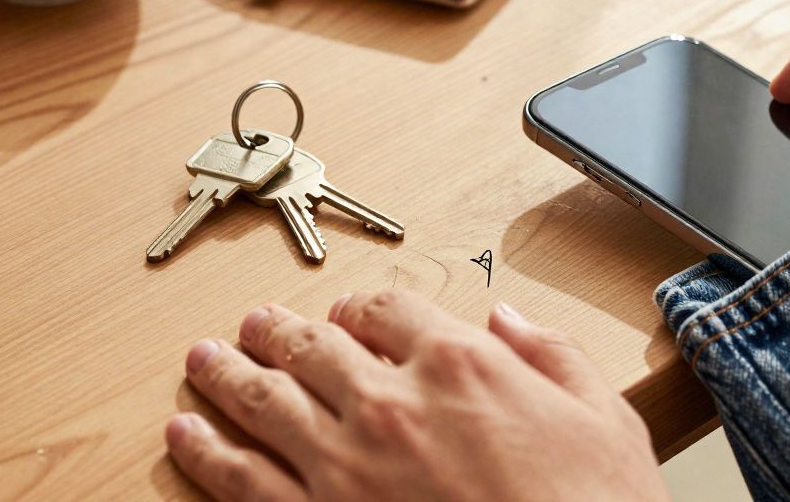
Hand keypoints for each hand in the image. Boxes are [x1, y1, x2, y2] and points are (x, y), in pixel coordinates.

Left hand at [165, 293, 668, 501]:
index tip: (348, 314)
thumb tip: (510, 321)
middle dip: (279, 332)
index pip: (387, 311)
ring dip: (227, 376)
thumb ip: (550, 354)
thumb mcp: (602, 415)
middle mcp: (391, 404)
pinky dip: (206, 453)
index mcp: (460, 364)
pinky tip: (186, 435)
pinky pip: (242, 481)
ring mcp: (345, 466)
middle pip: (314, 349)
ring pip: (265, 403)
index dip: (361, 308)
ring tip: (203, 360)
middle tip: (254, 324)